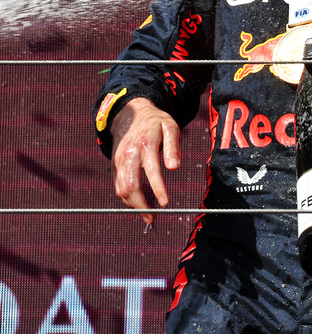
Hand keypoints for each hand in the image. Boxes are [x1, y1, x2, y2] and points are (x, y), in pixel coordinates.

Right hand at [110, 98, 180, 225]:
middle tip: (153, 219)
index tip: (165, 204)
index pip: (151, 172)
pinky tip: (138, 205)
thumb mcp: (170, 127)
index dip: (158, 190)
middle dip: (141, 205)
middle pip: (130, 186)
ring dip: (133, 206)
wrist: (130, 114)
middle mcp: (128, 155)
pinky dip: (126, 199)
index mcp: (145, 145)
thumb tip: (174, 168)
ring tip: (147, 216)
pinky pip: (117, 186)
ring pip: (121, 189)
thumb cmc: (155, 121)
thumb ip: (173, 146)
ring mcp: (118, 161)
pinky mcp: (113, 165)